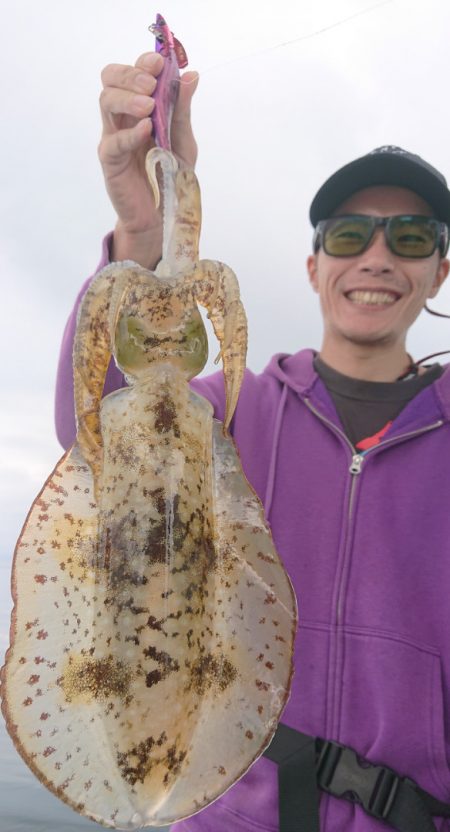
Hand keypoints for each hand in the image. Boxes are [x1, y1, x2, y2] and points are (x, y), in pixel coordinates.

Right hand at [98, 51, 198, 266]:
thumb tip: (192, 75)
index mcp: (140, 107)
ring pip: (106, 102)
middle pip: (111, 79)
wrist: (163, 214)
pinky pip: (114, 141)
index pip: (133, 72)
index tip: (160, 62)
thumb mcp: (184, 140)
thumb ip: (183, 110)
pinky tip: (146, 129)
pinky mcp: (110, 161)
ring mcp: (114, 137)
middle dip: (131, 74)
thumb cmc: (170, 175)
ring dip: (127, 98)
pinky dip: (130, 132)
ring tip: (149, 105)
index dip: (143, 62)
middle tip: (150, 84)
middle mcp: (123, 117)